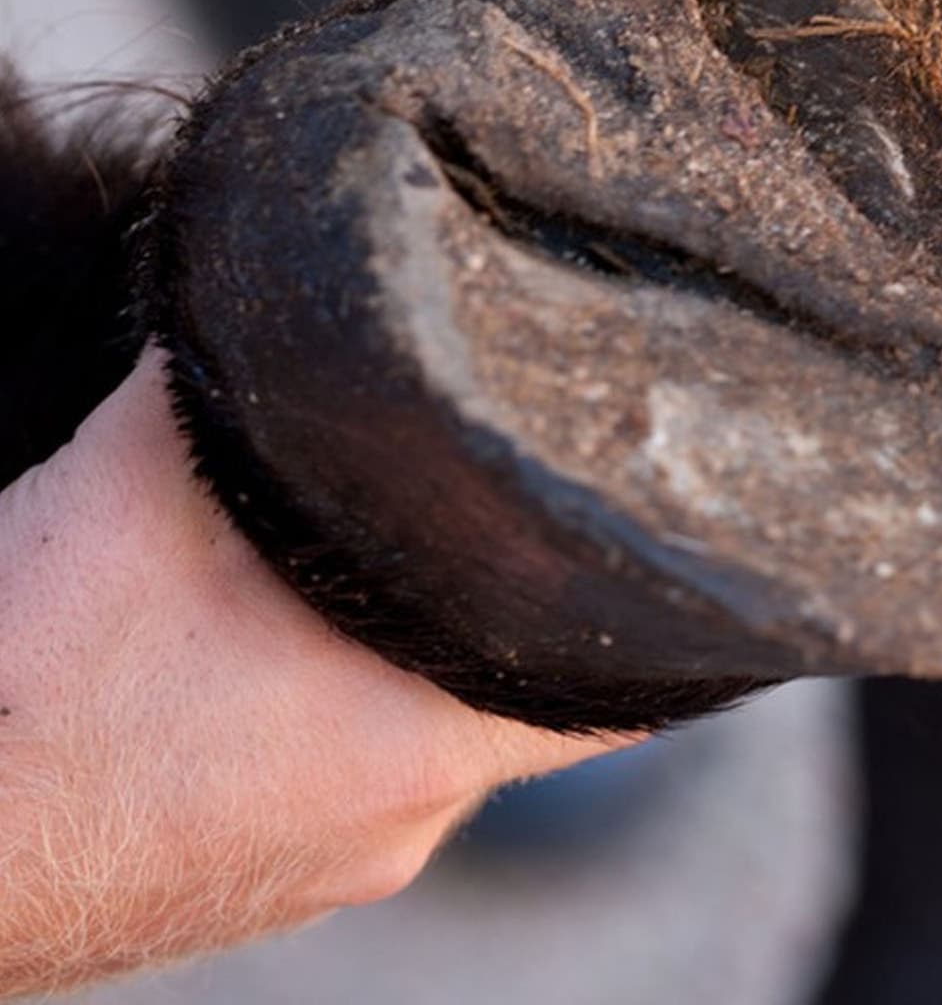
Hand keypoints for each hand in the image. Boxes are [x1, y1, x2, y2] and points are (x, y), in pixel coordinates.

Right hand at [0, 349, 622, 997]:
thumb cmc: (25, 693)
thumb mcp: (137, 489)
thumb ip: (235, 384)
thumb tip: (276, 275)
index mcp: (422, 748)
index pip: (621, 689)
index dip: (656, 611)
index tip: (663, 542)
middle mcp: (399, 826)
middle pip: (511, 696)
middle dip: (492, 604)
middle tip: (476, 515)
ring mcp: (325, 867)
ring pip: (418, 736)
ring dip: (398, 659)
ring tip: (355, 575)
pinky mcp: (252, 881)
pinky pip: (339, 778)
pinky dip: (329, 713)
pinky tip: (267, 657)